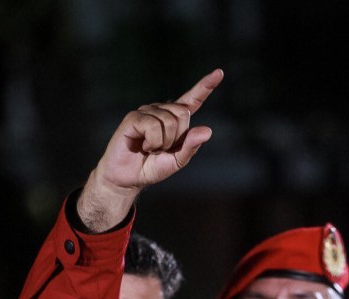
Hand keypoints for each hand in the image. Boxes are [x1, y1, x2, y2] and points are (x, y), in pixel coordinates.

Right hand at [77, 68, 224, 231]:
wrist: (128, 177)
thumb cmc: (152, 167)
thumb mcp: (178, 161)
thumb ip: (191, 146)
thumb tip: (207, 130)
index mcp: (175, 119)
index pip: (193, 100)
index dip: (205, 86)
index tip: (219, 72)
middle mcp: (162, 110)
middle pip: (183, 113)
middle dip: (177, 137)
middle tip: (162, 148)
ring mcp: (147, 111)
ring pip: (170, 121)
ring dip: (163, 143)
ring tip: (151, 148)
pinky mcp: (134, 117)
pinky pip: (154, 126)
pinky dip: (153, 142)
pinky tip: (143, 145)